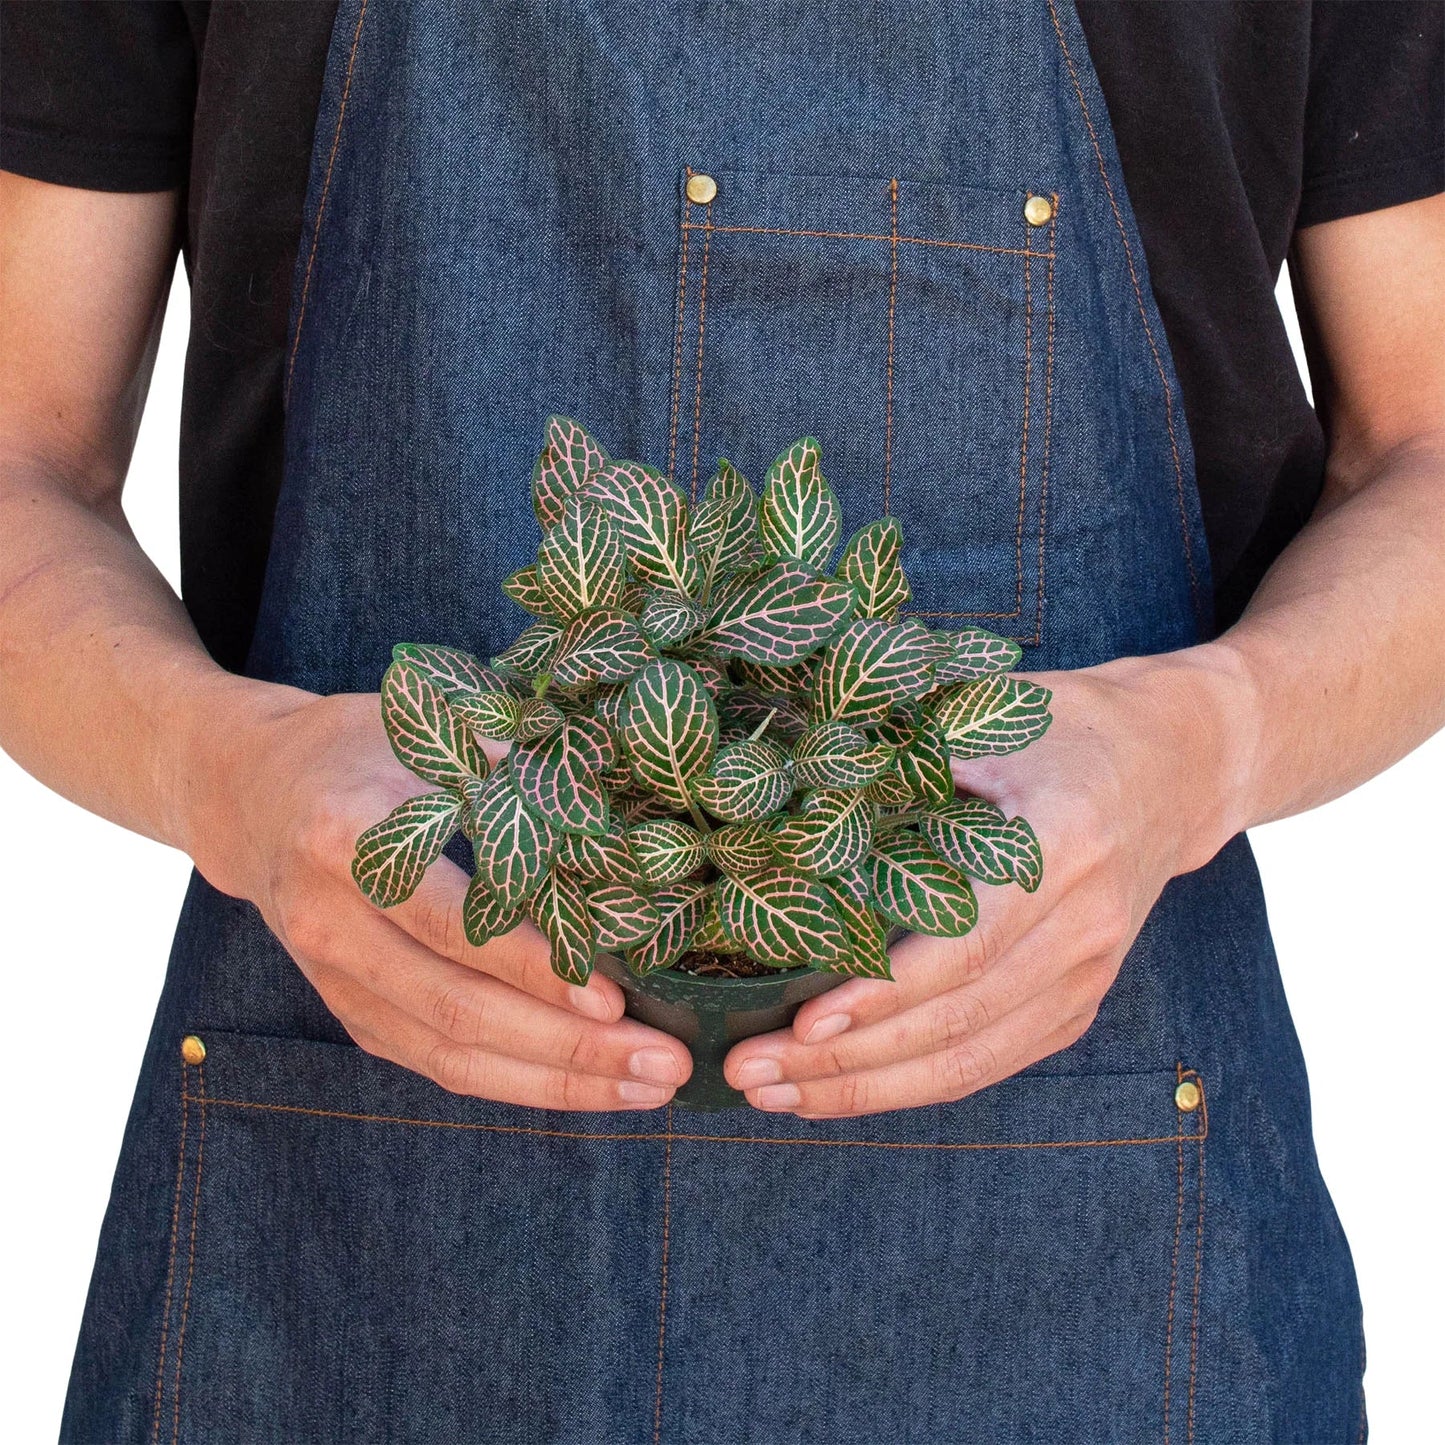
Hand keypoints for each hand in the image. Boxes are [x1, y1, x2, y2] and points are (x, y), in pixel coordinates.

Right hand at [181, 684, 692, 1108]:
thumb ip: (516, 771)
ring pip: (451, 1055)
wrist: (252, 796)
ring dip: (558, 1082)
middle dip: (569, 1047)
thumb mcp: (427, 731)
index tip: (616, 996)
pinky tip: (592, 1084)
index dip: (531, 967)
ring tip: (649, 1087)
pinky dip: (519, 1081)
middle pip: (456, 1009)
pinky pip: (439, 1064)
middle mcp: (331, 923)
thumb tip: (627, 817)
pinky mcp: (352, 1013)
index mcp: (348, 838)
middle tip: (664, 1062)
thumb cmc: (359, 749)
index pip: (450, 922)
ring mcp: (335, 981)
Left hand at [722, 652, 1245, 1116]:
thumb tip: (780, 790)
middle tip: (750, 1072)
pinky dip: (914, 1085)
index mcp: (1062, 843)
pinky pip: (992, 1062)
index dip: (885, 992)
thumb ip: (903, 756)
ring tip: (775, 1094)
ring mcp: (1089, 974)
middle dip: (849, 1060)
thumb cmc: (1064, 728)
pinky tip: (841, 1089)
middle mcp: (1086, 924)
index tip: (805, 1022)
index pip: (968, 943)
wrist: (1172, 765)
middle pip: (961, 1020)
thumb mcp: (991, 716)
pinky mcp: (1079, 1002)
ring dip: (869, 1090)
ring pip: (974, 1060)